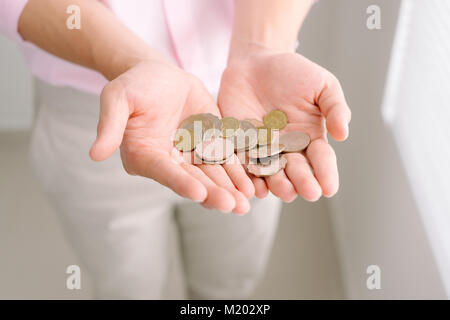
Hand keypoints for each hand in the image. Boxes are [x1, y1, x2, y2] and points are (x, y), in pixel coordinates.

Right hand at [89, 60, 253, 213]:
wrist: (159, 74)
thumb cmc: (134, 85)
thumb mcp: (118, 97)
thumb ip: (110, 124)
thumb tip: (94, 154)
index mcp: (145, 155)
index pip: (164, 172)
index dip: (181, 182)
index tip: (198, 193)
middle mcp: (169, 161)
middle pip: (192, 179)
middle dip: (212, 193)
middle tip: (231, 206)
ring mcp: (191, 154)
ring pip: (212, 174)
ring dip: (229, 189)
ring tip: (246, 204)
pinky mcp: (210, 143)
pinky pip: (225, 159)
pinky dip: (238, 172)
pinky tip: (252, 185)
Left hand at [218, 48, 350, 201]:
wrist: (255, 62)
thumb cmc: (293, 73)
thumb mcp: (322, 85)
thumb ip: (335, 108)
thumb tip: (343, 134)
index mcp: (311, 138)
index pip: (321, 158)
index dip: (326, 173)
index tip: (330, 188)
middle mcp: (288, 149)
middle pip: (297, 170)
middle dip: (303, 182)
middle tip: (310, 192)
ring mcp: (263, 149)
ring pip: (271, 172)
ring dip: (278, 184)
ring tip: (285, 191)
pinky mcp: (239, 145)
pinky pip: (243, 163)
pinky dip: (248, 176)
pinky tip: (255, 187)